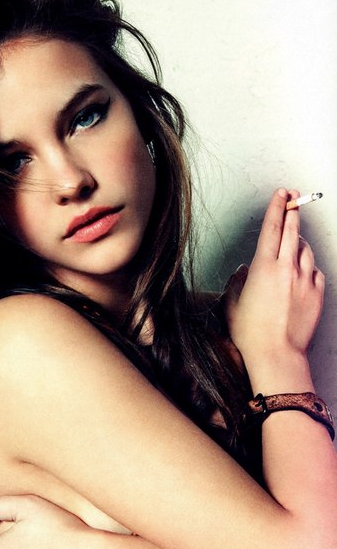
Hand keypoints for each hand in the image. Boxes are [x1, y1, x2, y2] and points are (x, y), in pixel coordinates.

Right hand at [223, 188, 323, 379]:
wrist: (276, 354)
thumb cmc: (250, 333)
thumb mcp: (232, 304)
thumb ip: (237, 283)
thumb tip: (243, 273)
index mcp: (263, 268)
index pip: (272, 227)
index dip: (277, 207)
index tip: (281, 194)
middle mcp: (286, 269)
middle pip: (292, 230)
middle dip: (293, 210)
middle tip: (295, 197)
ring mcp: (304, 280)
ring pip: (305, 249)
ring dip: (298, 241)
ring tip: (292, 240)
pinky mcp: (316, 293)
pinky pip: (314, 270)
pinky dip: (307, 266)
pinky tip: (301, 270)